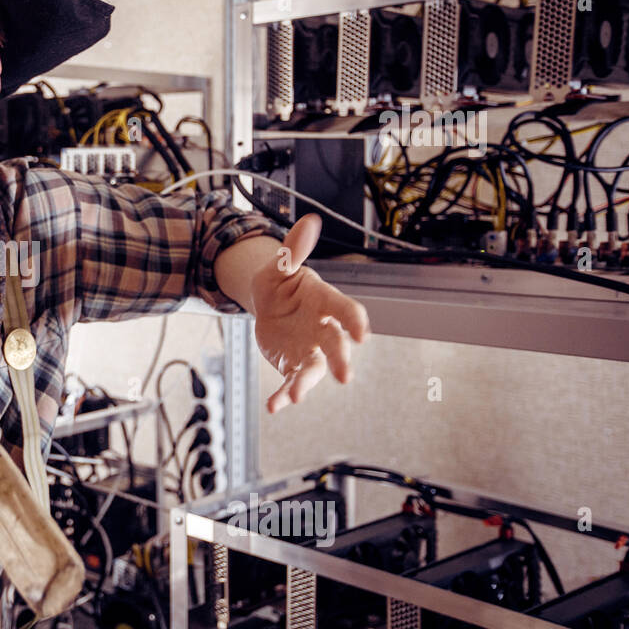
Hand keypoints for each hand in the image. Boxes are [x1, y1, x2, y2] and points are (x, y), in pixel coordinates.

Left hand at [250, 214, 370, 413]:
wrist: (265, 304)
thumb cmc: (280, 282)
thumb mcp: (280, 266)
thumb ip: (293, 250)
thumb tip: (308, 222)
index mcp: (324, 301)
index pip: (346, 310)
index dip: (355, 320)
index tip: (362, 333)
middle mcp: (323, 329)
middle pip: (335, 345)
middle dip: (341, 360)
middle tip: (345, 376)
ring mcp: (309, 350)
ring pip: (314, 369)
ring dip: (306, 383)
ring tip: (296, 396)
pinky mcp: (292, 366)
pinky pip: (291, 383)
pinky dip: (284, 396)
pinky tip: (274, 407)